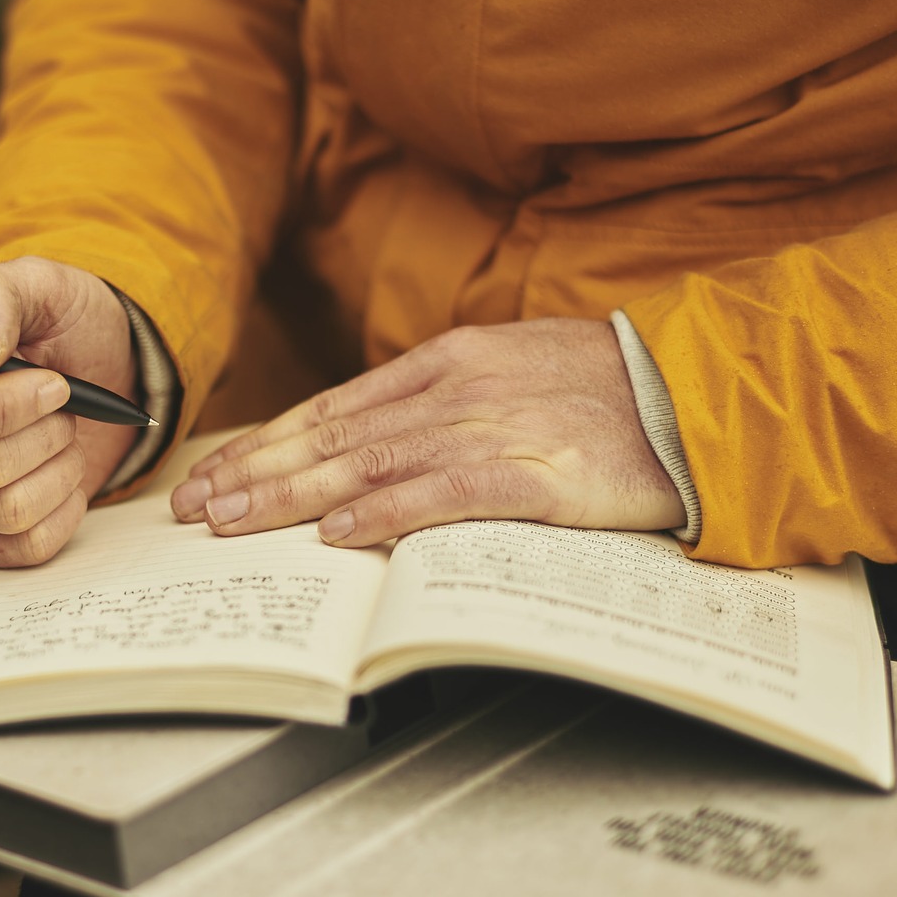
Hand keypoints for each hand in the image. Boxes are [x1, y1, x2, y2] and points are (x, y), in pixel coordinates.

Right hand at [0, 257, 139, 566]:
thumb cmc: (55, 323)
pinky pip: (25, 548)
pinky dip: (65, 510)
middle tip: (62, 404)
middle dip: (45, 435)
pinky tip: (61, 473)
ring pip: (8, 511)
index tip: (52, 383)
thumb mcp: (34, 285)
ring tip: (62, 435)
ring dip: (60, 469)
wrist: (95, 370)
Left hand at [169, 319, 683, 544]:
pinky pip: (441, 495)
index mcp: (450, 362)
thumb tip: (376, 443)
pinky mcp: (533, 474)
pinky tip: (336, 535)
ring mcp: (492, 428)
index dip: (267, 443)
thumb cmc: (613, 393)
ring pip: (367, 464)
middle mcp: (456, 388)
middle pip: (333, 436)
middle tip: (194, 508)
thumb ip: (445, 402)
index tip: (216, 473)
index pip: (333, 408)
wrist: (702, 394)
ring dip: (291, 496)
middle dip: (254, 473)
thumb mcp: (515, 373)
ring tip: (233, 522)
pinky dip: (383, 515)